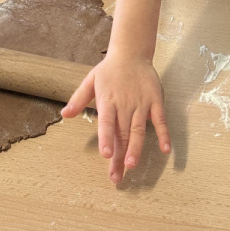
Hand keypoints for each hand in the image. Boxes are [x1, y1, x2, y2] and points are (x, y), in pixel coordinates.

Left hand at [61, 53, 170, 184]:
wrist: (132, 53)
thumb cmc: (109, 70)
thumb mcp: (90, 81)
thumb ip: (78, 99)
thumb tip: (64, 115)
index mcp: (108, 101)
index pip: (106, 123)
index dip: (106, 139)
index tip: (106, 155)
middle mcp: (125, 104)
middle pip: (121, 134)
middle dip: (119, 157)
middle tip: (116, 177)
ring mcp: (141, 104)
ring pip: (139, 130)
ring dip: (136, 148)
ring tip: (133, 165)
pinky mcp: (155, 101)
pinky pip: (160, 120)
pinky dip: (163, 134)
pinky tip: (165, 149)